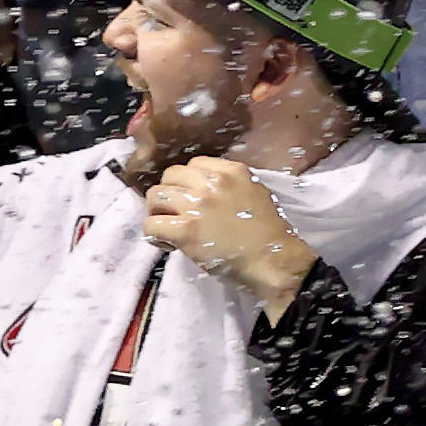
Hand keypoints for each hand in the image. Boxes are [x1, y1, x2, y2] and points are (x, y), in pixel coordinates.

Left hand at [142, 156, 318, 316]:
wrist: (274, 262)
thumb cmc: (269, 234)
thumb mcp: (256, 194)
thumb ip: (231, 185)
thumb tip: (203, 188)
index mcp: (233, 171)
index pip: (194, 163)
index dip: (188, 181)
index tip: (192, 197)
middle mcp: (213, 182)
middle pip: (170, 175)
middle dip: (170, 192)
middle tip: (176, 211)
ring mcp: (198, 205)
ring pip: (155, 196)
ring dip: (158, 211)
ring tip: (169, 226)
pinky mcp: (186, 229)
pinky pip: (151, 224)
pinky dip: (154, 235)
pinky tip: (168, 243)